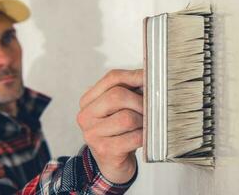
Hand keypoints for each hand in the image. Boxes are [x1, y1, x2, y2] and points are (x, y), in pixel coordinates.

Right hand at [77, 69, 142, 183]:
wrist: (113, 163)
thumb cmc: (118, 132)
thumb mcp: (120, 108)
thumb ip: (130, 90)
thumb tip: (151, 76)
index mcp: (88, 100)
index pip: (112, 78)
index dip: (135, 76)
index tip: (152, 78)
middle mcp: (85, 116)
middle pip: (117, 96)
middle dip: (141, 101)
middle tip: (152, 108)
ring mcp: (92, 134)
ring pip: (127, 118)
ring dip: (144, 121)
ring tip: (146, 124)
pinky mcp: (104, 150)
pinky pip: (133, 137)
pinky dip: (144, 136)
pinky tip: (145, 137)